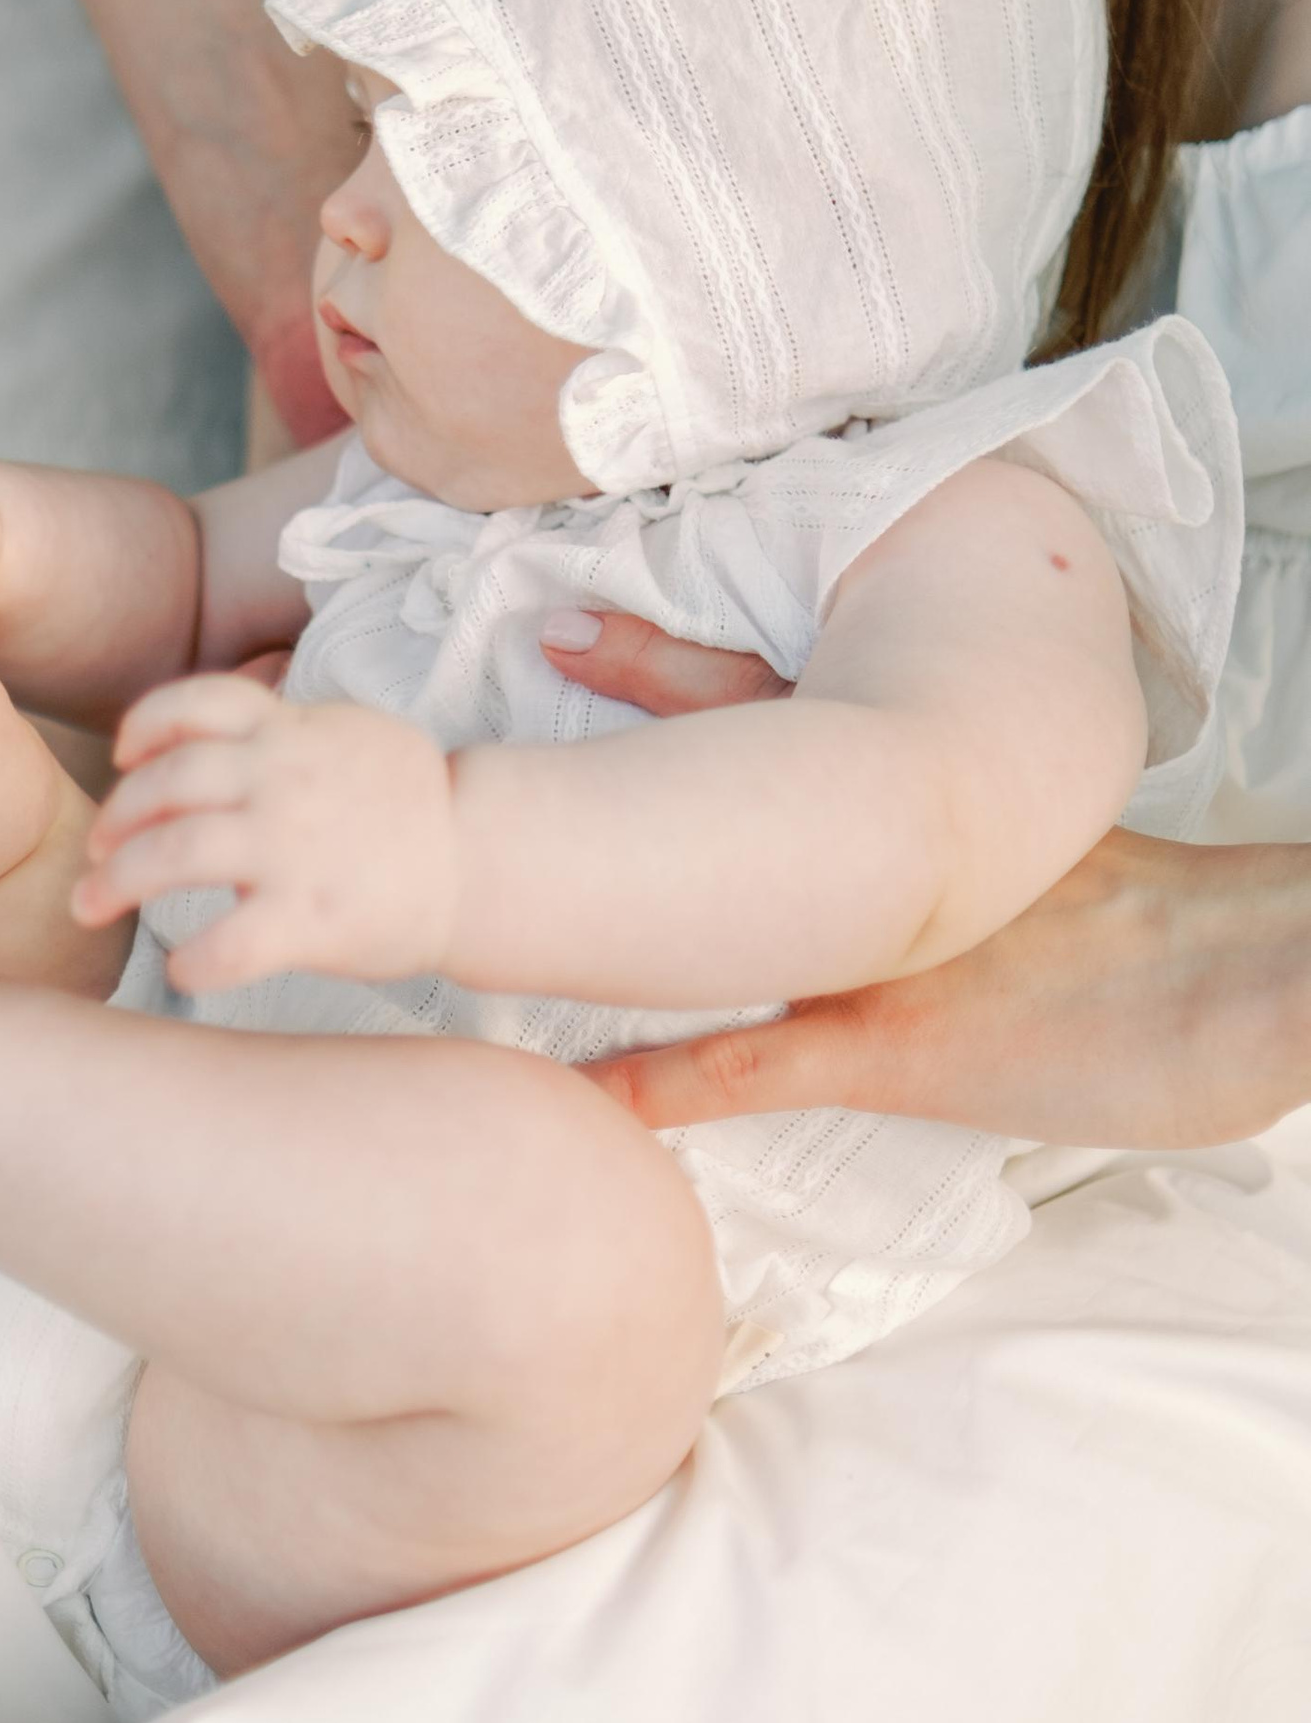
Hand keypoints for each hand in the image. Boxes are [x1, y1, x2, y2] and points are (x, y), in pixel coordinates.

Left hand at [72, 673, 455, 993]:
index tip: (126, 757)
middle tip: (96, 856)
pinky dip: (191, 962)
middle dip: (115, 821)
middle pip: (165, 785)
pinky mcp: (310, 918)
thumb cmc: (409, 807)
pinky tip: (182, 970)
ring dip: (117, 883)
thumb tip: (207, 734)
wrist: (483, 863)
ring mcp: (294, 849)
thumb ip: (282, 729)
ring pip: (175, 856)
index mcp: (292, 732)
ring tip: (91, 906)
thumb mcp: (349, 734)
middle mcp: (284, 780)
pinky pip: (227, 945)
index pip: (198, 702)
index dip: (146, 725)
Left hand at [542, 609, 1310, 1144]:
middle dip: (632, 702)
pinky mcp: (893, 1053)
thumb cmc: (1171, 935)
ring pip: (708, 915)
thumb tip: (910, 818)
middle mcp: (874, 860)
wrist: (1256, 982)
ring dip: (603, 901)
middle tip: (533, 637)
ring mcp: (870, 954)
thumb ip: (962, 837)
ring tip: (487, 879)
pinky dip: (665, 1085)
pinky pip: (754, 1069)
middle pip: (726, 760)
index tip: (571, 621)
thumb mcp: (1048, 862)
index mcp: (913, 802)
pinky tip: (584, 1101)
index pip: (769, 708)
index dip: (667, 666)